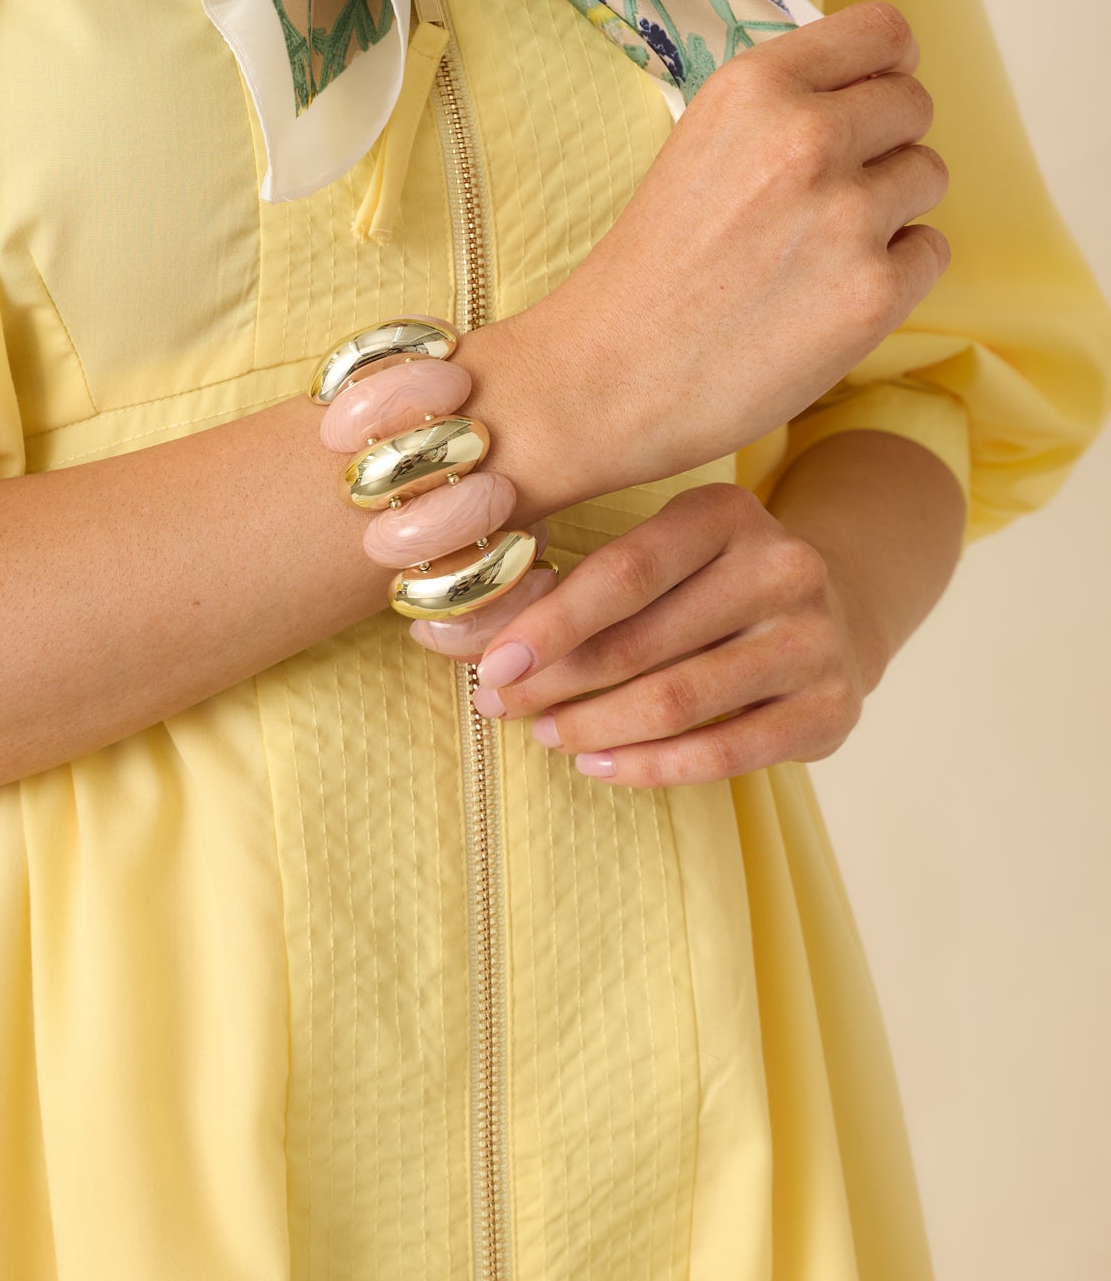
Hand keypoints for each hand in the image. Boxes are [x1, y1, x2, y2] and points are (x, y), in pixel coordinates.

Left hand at [432, 483, 871, 788]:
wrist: (835, 614)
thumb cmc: (707, 586)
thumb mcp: (660, 556)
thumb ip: (576, 586)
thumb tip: (446, 634)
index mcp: (725, 513)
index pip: (625, 571)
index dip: (552, 623)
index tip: (491, 664)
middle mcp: (781, 567)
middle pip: (645, 642)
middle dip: (558, 681)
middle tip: (500, 705)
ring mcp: (813, 639)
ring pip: (679, 701)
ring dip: (595, 726)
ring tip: (545, 733)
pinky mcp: (833, 707)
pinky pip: (725, 753)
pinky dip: (650, 766)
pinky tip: (598, 764)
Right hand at [494, 0, 950, 508]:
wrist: (610, 376)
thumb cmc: (650, 269)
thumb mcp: (699, 144)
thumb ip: (781, 110)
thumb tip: (870, 93)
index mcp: (756, 88)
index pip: (882, 33)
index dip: (887, 67)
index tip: (873, 99)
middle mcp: (808, 136)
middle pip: (913, 105)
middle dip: (884, 145)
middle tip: (825, 198)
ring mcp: (847, 215)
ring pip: (927, 177)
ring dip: (891, 209)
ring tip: (818, 251)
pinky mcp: (874, 291)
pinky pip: (930, 251)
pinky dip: (895, 274)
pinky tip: (828, 296)